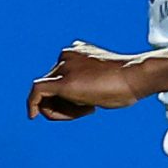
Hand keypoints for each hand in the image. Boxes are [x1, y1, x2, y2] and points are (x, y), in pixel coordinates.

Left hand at [28, 42, 151, 120]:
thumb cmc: (128, 82)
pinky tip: (32, 115)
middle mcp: (65, 56)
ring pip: (47, 95)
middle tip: (87, 110)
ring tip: (88, 108)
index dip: (71, 99)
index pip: (61, 79)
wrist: (135, 75)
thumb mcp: (105, 78)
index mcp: (76, 52)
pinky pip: (37, 93)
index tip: (88, 106)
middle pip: (52, 88)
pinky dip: (32, 104)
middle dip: (65, 105)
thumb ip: (88, 84)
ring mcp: (63, 67)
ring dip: (62, 110)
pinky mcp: (62, 81)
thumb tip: (84, 99)